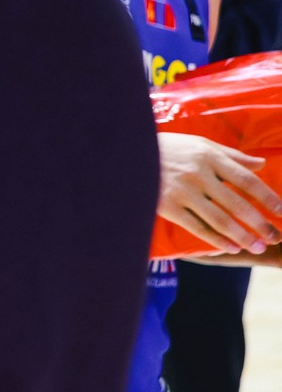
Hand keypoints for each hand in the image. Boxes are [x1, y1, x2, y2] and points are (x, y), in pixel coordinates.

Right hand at [158, 129, 281, 253]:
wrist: (125, 153)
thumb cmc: (168, 147)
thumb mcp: (199, 144)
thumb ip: (231, 155)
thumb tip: (261, 164)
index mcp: (209, 156)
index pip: (246, 179)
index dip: (267, 197)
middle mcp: (198, 174)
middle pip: (237, 203)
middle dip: (260, 223)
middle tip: (275, 236)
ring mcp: (182, 191)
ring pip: (219, 219)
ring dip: (242, 235)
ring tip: (257, 246)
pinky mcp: (167, 206)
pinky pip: (197, 226)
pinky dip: (216, 239)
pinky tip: (230, 247)